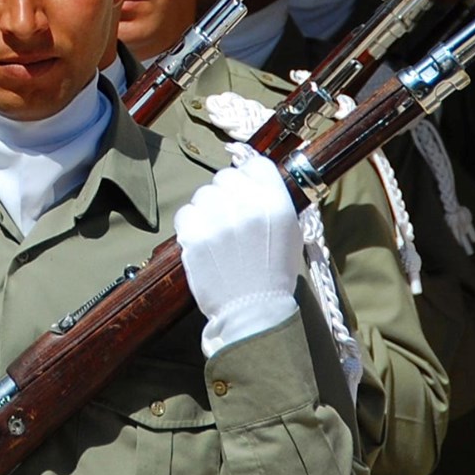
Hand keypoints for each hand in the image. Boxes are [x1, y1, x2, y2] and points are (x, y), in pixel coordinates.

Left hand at [174, 152, 301, 356]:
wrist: (253, 309)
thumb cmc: (274, 271)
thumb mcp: (289, 230)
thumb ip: (272, 200)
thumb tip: (251, 177)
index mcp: (276, 203)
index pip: (256, 165)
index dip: (249, 177)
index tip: (247, 191)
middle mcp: (247, 205)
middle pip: (226, 176)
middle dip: (227, 194)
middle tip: (231, 218)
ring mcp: (218, 219)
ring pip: (203, 193)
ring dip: (208, 208)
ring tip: (218, 233)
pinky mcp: (193, 234)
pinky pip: (185, 212)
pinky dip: (191, 224)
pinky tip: (204, 240)